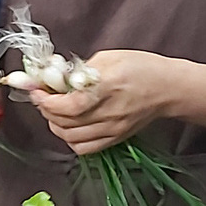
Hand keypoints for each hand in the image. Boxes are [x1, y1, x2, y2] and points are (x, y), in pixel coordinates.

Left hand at [30, 49, 179, 154]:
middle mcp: (109, 112)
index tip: (37, 91)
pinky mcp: (115, 138)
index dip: (47, 101)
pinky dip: (70, 139)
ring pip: (71, 137)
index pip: (69, 105)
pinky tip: (69, 126)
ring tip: (54, 111)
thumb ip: (79, 69)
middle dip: (46, 110)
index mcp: (108, 87)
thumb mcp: (108, 57)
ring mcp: (113, 129)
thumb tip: (54, 77)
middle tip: (43, 97)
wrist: (167, 88)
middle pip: (65, 123)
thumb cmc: (140, 68)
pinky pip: (84, 148)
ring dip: (55, 124)